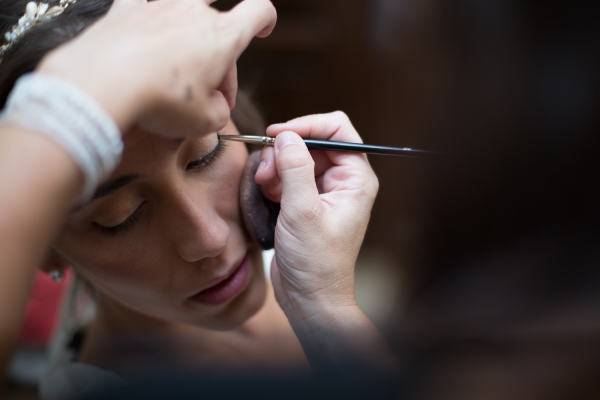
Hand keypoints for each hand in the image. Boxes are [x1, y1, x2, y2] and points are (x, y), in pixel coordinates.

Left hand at [37, 0, 276, 136]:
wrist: (101, 84)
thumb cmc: (158, 101)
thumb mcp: (204, 122)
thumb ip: (220, 111)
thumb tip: (215, 105)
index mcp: (222, 36)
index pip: (258, 11)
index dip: (265, 19)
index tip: (263, 29)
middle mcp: (194, 11)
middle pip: (218, 26)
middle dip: (219, 61)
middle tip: (208, 96)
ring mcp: (159, 6)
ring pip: (183, 14)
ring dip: (185, 41)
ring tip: (175, 70)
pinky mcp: (125, 9)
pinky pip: (142, 6)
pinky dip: (147, 20)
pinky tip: (144, 35)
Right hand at [255, 112, 378, 320]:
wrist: (310, 298)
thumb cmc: (317, 263)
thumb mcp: (303, 213)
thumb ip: (295, 170)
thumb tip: (286, 137)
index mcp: (355, 179)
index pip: (337, 129)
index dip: (306, 125)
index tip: (277, 134)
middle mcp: (343, 181)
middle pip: (312, 142)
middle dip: (285, 152)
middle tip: (266, 171)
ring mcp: (324, 192)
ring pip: (296, 158)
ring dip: (276, 167)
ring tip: (265, 188)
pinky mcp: (306, 202)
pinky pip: (288, 176)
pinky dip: (274, 181)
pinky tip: (268, 198)